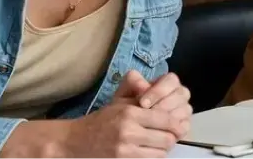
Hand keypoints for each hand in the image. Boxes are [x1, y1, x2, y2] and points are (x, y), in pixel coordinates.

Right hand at [61, 103, 181, 157]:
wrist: (73, 141)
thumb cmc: (101, 121)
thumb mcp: (120, 104)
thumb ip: (144, 100)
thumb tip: (170, 104)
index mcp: (131, 113)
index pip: (167, 120)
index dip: (177, 125)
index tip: (179, 127)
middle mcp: (129, 130)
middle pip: (167, 139)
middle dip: (171, 139)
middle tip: (169, 138)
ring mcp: (125, 149)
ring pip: (160, 153)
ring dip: (162, 150)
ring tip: (158, 146)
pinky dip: (152, 158)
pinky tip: (148, 152)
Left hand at [113, 71, 192, 139]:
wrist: (125, 127)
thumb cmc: (127, 107)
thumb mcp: (124, 93)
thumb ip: (132, 82)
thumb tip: (143, 86)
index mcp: (169, 82)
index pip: (171, 80)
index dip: (158, 91)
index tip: (142, 103)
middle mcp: (180, 94)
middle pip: (180, 95)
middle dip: (162, 106)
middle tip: (145, 117)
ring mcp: (185, 110)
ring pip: (183, 110)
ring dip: (167, 119)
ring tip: (149, 127)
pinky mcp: (185, 125)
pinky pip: (184, 126)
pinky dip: (171, 131)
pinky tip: (157, 135)